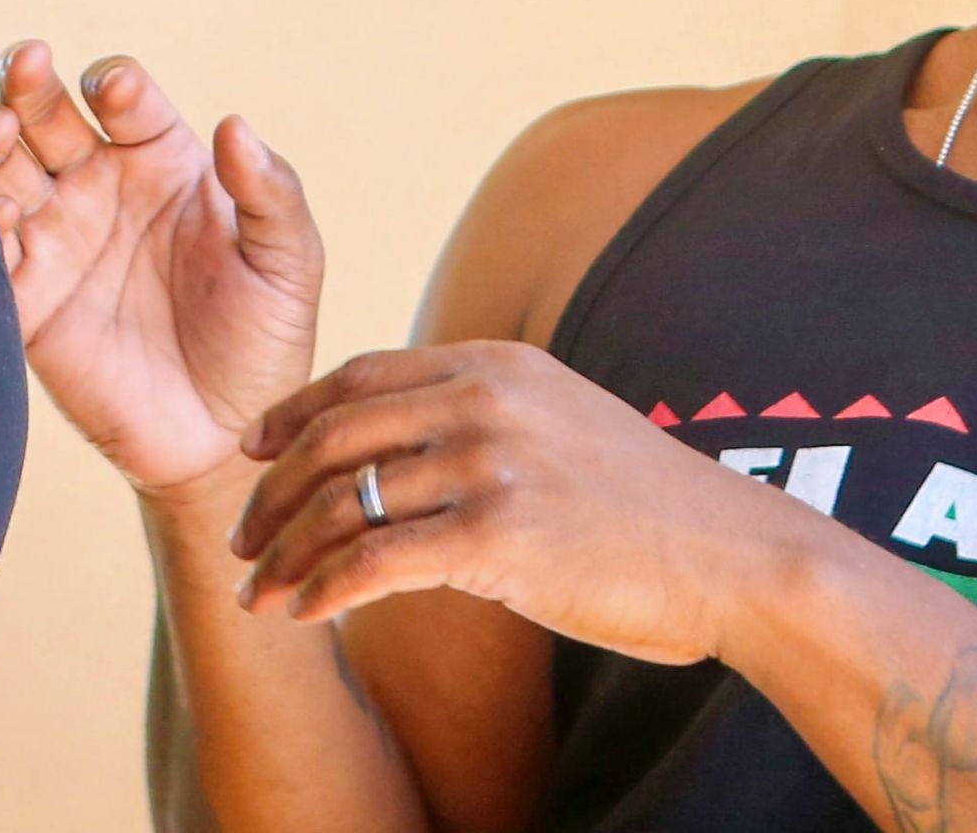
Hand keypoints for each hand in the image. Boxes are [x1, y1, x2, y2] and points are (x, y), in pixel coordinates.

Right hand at [0, 45, 323, 498]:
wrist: (225, 441)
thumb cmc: (265, 342)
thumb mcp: (289, 263)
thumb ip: (270, 193)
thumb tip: (236, 126)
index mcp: (159, 159)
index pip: (122, 96)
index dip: (115, 84)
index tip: (118, 93)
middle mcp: (98, 186)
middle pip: (45, 112)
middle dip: (29, 81)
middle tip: (27, 64)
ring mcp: (56, 238)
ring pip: (2, 165)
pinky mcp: (25, 297)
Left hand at [229, 340, 811, 661]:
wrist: (734, 558)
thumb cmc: (646, 510)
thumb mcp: (561, 425)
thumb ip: (486, 418)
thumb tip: (402, 450)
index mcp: (496, 363)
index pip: (361, 376)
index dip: (292, 415)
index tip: (251, 450)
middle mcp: (486, 398)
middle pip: (334, 436)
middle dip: (270, 492)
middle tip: (241, 538)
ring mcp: (491, 463)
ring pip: (344, 504)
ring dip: (286, 554)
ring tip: (260, 594)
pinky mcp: (498, 535)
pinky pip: (376, 561)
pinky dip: (324, 588)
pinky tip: (305, 613)